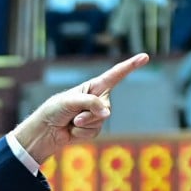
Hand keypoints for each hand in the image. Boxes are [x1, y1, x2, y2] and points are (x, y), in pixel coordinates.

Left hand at [12, 52, 148, 163]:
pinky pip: (94, 132)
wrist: (46, 130)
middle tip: (73, 116)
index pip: (115, 75)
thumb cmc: (54, 110)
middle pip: (105, 107)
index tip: (144, 57)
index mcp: (93, 86)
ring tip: (71, 122)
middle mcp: (97, 99)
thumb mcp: (70, 101)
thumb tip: (107, 114)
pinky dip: (81, 133)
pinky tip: (72, 130)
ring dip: (83, 124)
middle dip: (89, 114)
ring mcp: (96, 115)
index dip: (130, 66)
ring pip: (100, 121)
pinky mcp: (92, 129)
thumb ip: (90, 103)